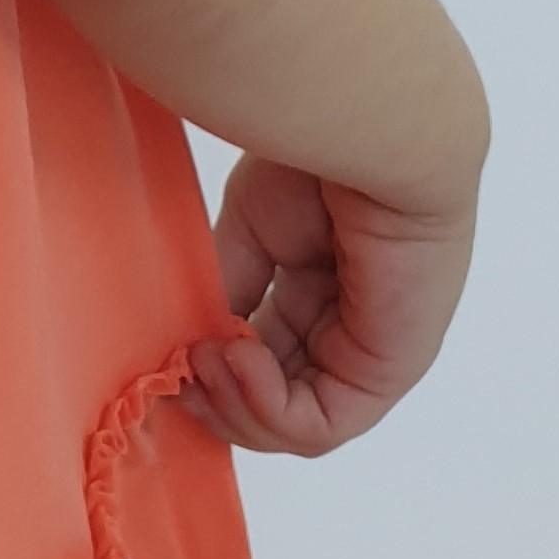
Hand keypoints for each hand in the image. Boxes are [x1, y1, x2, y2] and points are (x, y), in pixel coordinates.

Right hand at [177, 153, 478, 455]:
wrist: (367, 131)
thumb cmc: (317, 158)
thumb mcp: (254, 230)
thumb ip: (231, 289)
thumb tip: (198, 347)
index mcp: (320, 291)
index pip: (264, 359)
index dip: (214, 370)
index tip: (172, 353)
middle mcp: (349, 329)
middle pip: (276, 404)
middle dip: (218, 398)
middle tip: (178, 370)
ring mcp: (371, 355)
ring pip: (296, 426)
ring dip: (236, 406)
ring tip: (205, 358)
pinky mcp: (386, 370)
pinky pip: (322, 423)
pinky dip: (267, 407)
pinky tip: (237, 357)